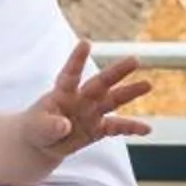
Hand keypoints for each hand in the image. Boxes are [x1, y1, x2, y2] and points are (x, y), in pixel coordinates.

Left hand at [27, 42, 153, 156]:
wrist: (43, 143)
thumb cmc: (37, 128)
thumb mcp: (37, 128)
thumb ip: (49, 125)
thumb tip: (65, 125)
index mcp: (62, 92)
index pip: (70, 74)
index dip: (77, 59)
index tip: (86, 43)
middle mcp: (81, 98)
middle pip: (100, 83)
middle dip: (116, 72)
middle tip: (135, 59)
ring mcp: (92, 112)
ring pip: (113, 100)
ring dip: (130, 93)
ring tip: (148, 84)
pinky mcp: (98, 128)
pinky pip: (117, 127)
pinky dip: (131, 128)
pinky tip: (147, 129)